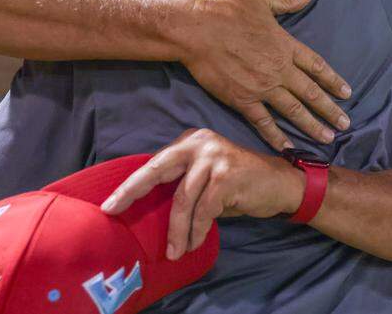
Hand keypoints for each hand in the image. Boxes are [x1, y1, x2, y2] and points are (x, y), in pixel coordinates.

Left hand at [101, 129, 305, 259]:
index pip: (154, 163)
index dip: (132, 185)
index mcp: (190, 141)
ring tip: (173, 251)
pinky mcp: (227, 176)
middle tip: (114, 211)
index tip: (110, 204)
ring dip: (176, 229)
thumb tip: (149, 207)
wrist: (280, 184)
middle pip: (158, 170)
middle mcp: (199, 143)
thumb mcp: (206, 177)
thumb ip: (182, 182)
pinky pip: (204, 210)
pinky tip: (193, 243)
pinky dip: (197, 230)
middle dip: (132, 192)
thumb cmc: (240, 184)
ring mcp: (214, 157)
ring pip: (183, 198)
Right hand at [178, 0, 351, 149]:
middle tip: (345, 124)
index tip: (346, 93)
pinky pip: (264, 122)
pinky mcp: (243, 100)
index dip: (333, 80)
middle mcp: (279, 69)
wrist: (197, 28)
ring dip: (312, 126)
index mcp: (286, 46)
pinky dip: (277, 136)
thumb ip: (286, 1)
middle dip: (330, 110)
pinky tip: (288, 148)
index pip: (317, 66)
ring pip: (294, 111)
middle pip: (311, 93)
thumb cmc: (227, 10)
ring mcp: (262, 87)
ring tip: (328, 138)